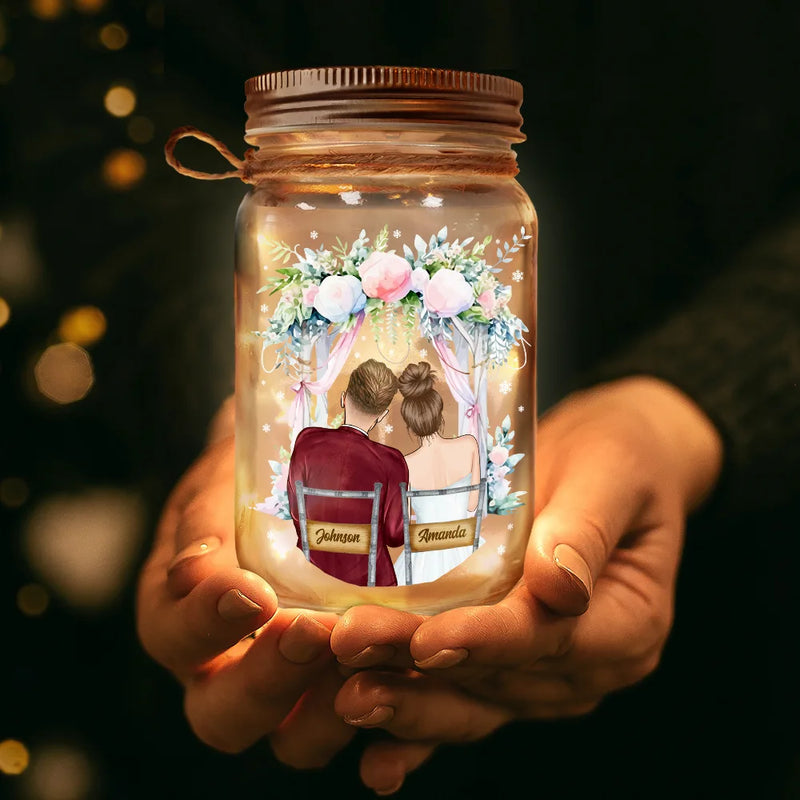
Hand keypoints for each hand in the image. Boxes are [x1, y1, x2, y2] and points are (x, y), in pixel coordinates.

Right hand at [136, 399, 354, 766]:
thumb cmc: (249, 481)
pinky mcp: (339, 690)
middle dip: (268, 678)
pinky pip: (355, 724)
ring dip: (328, 708)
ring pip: (292, 738)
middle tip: (312, 630)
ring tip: (364, 655)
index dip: (207, 625)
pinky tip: (406, 678)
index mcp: (179, 615)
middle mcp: (222, 667)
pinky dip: (382, 717)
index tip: (253, 593)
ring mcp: (285, 688)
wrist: (295, 479)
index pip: (173, 635)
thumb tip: (195, 571)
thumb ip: (206, 523)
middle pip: (223, 713)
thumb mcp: (218, 486)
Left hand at [331, 377, 722, 793]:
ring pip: (471, 697)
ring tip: (349, 698)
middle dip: (420, 670)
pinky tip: (376, 758)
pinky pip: (462, 699)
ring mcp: (544, 672)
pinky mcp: (507, 663)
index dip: (486, 641)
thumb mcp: (612, 474)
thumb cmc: (618, 457)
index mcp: (626, 621)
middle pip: (496, 674)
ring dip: (408, 700)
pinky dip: (418, 731)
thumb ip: (585, 529)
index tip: (428, 640)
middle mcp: (586, 664)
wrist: (612, 464)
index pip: (548, 638)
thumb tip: (558, 585)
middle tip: (353, 651)